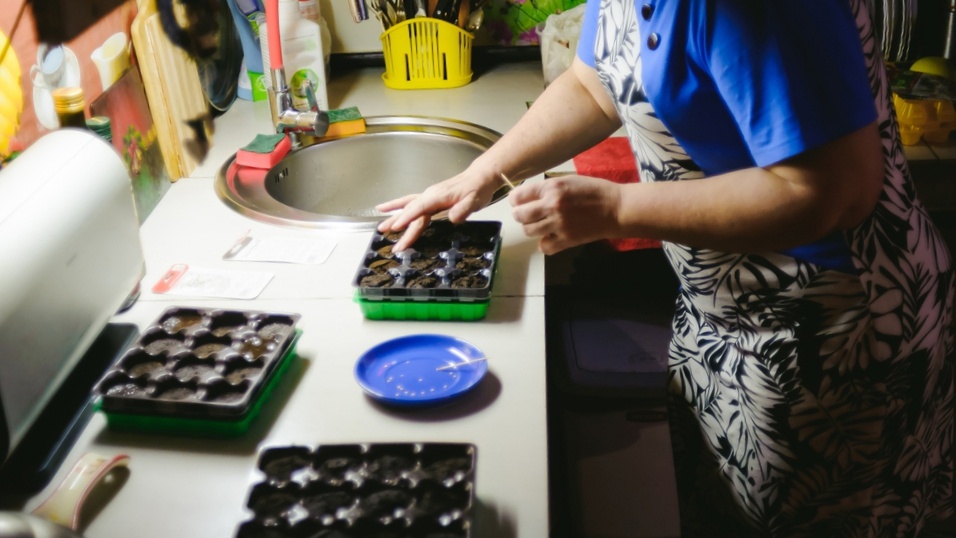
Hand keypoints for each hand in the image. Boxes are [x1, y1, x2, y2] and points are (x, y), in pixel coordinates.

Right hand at [375, 169, 499, 251]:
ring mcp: (429, 197)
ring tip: (381, 226)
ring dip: (394, 217)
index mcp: (438, 196)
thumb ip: (463, 209)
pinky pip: (412, 204)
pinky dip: (399, 208)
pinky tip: (388, 211)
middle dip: (397, 223)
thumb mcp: (474, 201)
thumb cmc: (477, 189)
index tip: (396, 227)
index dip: (407, 217)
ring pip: (408, 207)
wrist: (480, 177)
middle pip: (411, 211)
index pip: (419, 208)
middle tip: (383, 233)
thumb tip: (452, 218)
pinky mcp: (431, 200)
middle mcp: (430, 196)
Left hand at [509, 175, 621, 253]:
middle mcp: (552, 206)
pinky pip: (544, 247)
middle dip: (520, 215)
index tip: (520, 202)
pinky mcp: (566, 240)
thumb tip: (527, 196)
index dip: (516, 200)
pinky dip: (545, 243)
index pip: (518, 196)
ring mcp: (558, 224)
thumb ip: (547, 188)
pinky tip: (552, 237)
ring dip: (532, 228)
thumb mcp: (568, 180)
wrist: (616, 208)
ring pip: (528, 231)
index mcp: (552, 187)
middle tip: (528, 214)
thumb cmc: (594, 191)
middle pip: (519, 215)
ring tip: (542, 224)